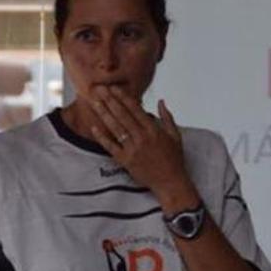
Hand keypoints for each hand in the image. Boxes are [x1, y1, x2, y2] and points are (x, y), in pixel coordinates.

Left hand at [89, 86, 197, 208]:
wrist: (170, 182)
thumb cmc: (174, 160)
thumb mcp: (175, 136)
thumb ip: (167, 117)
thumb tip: (161, 101)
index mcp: (154, 130)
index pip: (135, 109)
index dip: (123, 97)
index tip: (114, 88)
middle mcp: (142, 138)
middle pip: (122, 115)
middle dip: (110, 100)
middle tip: (100, 89)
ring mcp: (132, 149)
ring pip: (115, 128)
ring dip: (104, 114)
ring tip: (95, 103)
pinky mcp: (125, 161)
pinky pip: (111, 146)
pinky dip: (102, 137)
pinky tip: (94, 127)